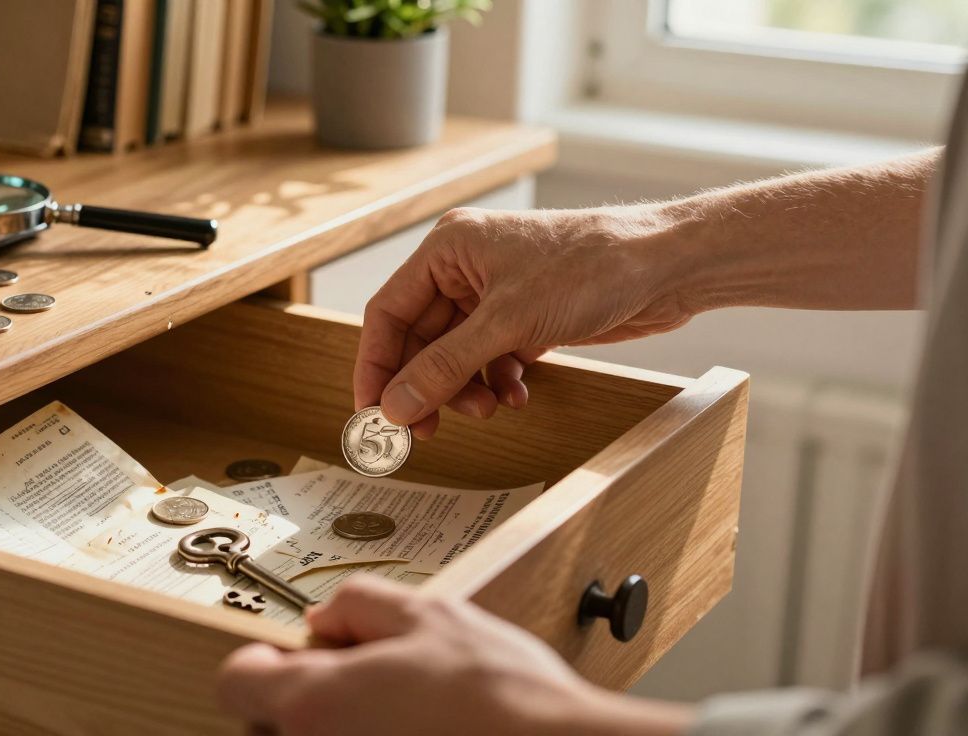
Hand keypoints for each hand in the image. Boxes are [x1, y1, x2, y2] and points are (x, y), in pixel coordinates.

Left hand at [216, 576, 693, 735]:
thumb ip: (360, 605)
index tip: (294, 654)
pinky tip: (420, 733)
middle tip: (366, 680)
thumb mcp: (430, 615)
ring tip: (406, 713)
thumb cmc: (501, 700)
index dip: (265, 660)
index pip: (236, 681)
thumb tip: (326, 616)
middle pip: (272, 720)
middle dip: (309, 695)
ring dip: (343, 725)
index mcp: (314, 703)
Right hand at [355, 205, 690, 437]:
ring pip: (455, 354)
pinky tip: (515, 395)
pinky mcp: (526, 318)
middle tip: (424, 430)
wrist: (665, 266)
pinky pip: (490, 359)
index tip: (372, 414)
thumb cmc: (591, 266)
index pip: (388, 312)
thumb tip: (396, 406)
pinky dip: (496, 382)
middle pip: (420, 339)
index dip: (377, 366)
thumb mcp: (508, 322)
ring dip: (462, 388)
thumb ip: (445, 366)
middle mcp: (466, 269)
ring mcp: (497, 294)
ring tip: (483, 409)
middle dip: (425, 385)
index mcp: (448, 248)